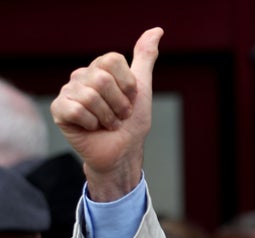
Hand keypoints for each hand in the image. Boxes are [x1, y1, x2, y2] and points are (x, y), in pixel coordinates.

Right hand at [50, 27, 163, 201]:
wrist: (123, 152)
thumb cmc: (132, 122)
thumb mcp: (143, 88)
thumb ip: (145, 58)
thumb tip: (157, 30)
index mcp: (99, 68)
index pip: (112, 60)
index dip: (127, 85)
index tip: (130, 99)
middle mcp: (81, 76)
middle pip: (102, 79)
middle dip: (119, 104)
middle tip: (119, 116)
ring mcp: (68, 92)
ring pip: (91, 96)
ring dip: (108, 117)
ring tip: (108, 124)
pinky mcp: (59, 110)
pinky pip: (76, 109)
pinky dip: (92, 124)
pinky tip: (92, 128)